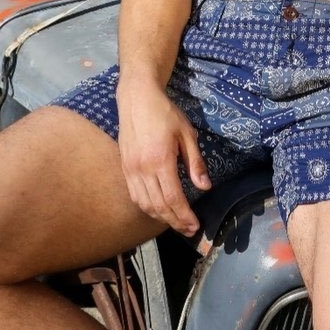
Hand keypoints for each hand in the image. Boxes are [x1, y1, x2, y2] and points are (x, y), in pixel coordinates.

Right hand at [117, 84, 210, 234]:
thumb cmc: (165, 113)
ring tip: (176, 223)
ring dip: (161, 218)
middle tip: (189, 230)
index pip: (173, 198)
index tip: (195, 226)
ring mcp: (131, 169)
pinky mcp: (124, 168)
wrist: (137, 99)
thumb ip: (195, 162)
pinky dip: (147, 207)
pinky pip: (135, 195)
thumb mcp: (187, 134)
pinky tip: (158, 209)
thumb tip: (205, 187)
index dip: (184, 215)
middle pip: (159, 206)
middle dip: (175, 221)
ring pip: (145, 204)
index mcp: (161, 160)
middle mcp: (143, 169)